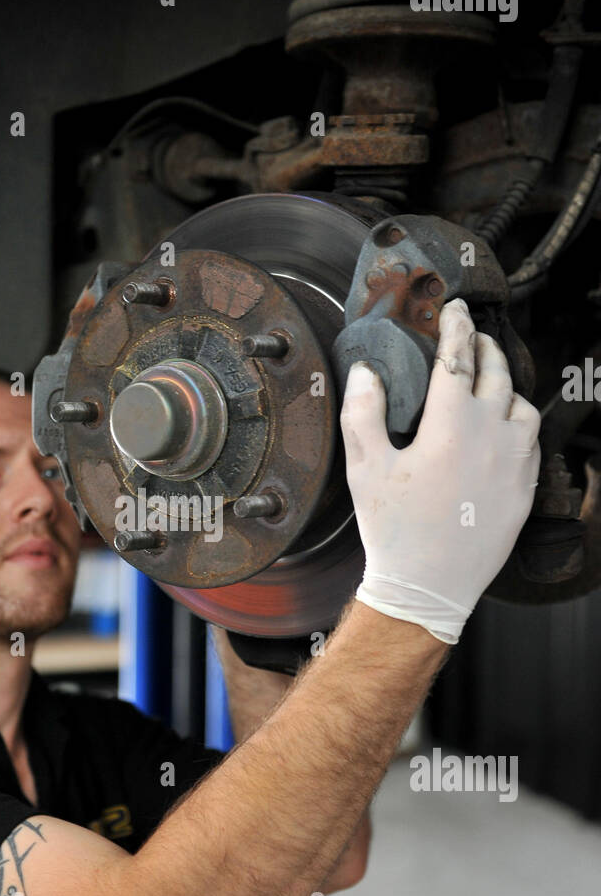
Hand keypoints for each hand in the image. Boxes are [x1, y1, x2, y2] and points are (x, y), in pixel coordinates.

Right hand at [339, 299, 540, 643]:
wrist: (429, 586)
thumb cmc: (394, 530)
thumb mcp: (365, 468)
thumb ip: (363, 413)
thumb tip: (365, 372)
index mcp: (451, 425)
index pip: (457, 357)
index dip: (454, 326)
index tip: (453, 308)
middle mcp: (492, 436)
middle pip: (497, 373)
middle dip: (485, 346)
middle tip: (472, 335)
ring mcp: (515, 464)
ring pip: (522, 405)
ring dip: (506, 386)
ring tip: (489, 382)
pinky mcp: (525, 489)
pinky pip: (531, 443)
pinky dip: (518, 424)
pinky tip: (502, 429)